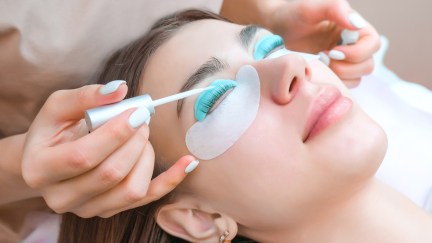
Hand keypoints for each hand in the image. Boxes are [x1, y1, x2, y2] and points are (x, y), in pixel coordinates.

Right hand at [22, 81, 197, 217]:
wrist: (47, 160)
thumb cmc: (53, 130)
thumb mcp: (58, 107)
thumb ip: (86, 96)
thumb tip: (121, 89)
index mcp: (40, 169)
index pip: (84, 157)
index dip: (115, 134)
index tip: (137, 112)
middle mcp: (61, 197)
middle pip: (111, 173)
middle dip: (135, 141)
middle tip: (142, 119)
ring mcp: (86, 209)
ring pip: (131, 189)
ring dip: (146, 156)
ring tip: (143, 136)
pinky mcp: (109, 211)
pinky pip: (146, 199)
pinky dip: (170, 181)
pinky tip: (187, 162)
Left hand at [269, 0, 379, 85]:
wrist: (279, 26)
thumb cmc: (296, 12)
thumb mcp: (312, 7)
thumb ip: (336, 9)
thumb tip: (357, 25)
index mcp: (355, 28)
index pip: (373, 45)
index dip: (357, 53)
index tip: (333, 51)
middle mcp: (354, 44)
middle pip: (368, 65)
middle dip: (346, 67)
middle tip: (323, 58)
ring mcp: (344, 60)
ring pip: (357, 78)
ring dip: (339, 76)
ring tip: (319, 64)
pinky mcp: (333, 71)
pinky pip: (343, 84)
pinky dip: (332, 83)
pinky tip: (317, 72)